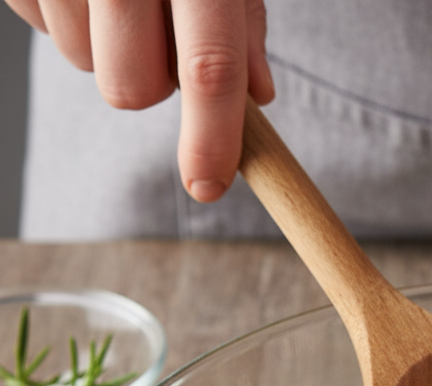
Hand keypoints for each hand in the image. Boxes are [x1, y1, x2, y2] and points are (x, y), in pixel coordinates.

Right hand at [5, 0, 273, 201]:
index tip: (208, 185)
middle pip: (132, 87)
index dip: (211, 139)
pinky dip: (62, 10)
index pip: (207, 66)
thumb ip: (240, 18)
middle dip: (150, 81)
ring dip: (104, 42)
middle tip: (156, 30)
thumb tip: (257, 96)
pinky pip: (37, 23)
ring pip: (80, 62)